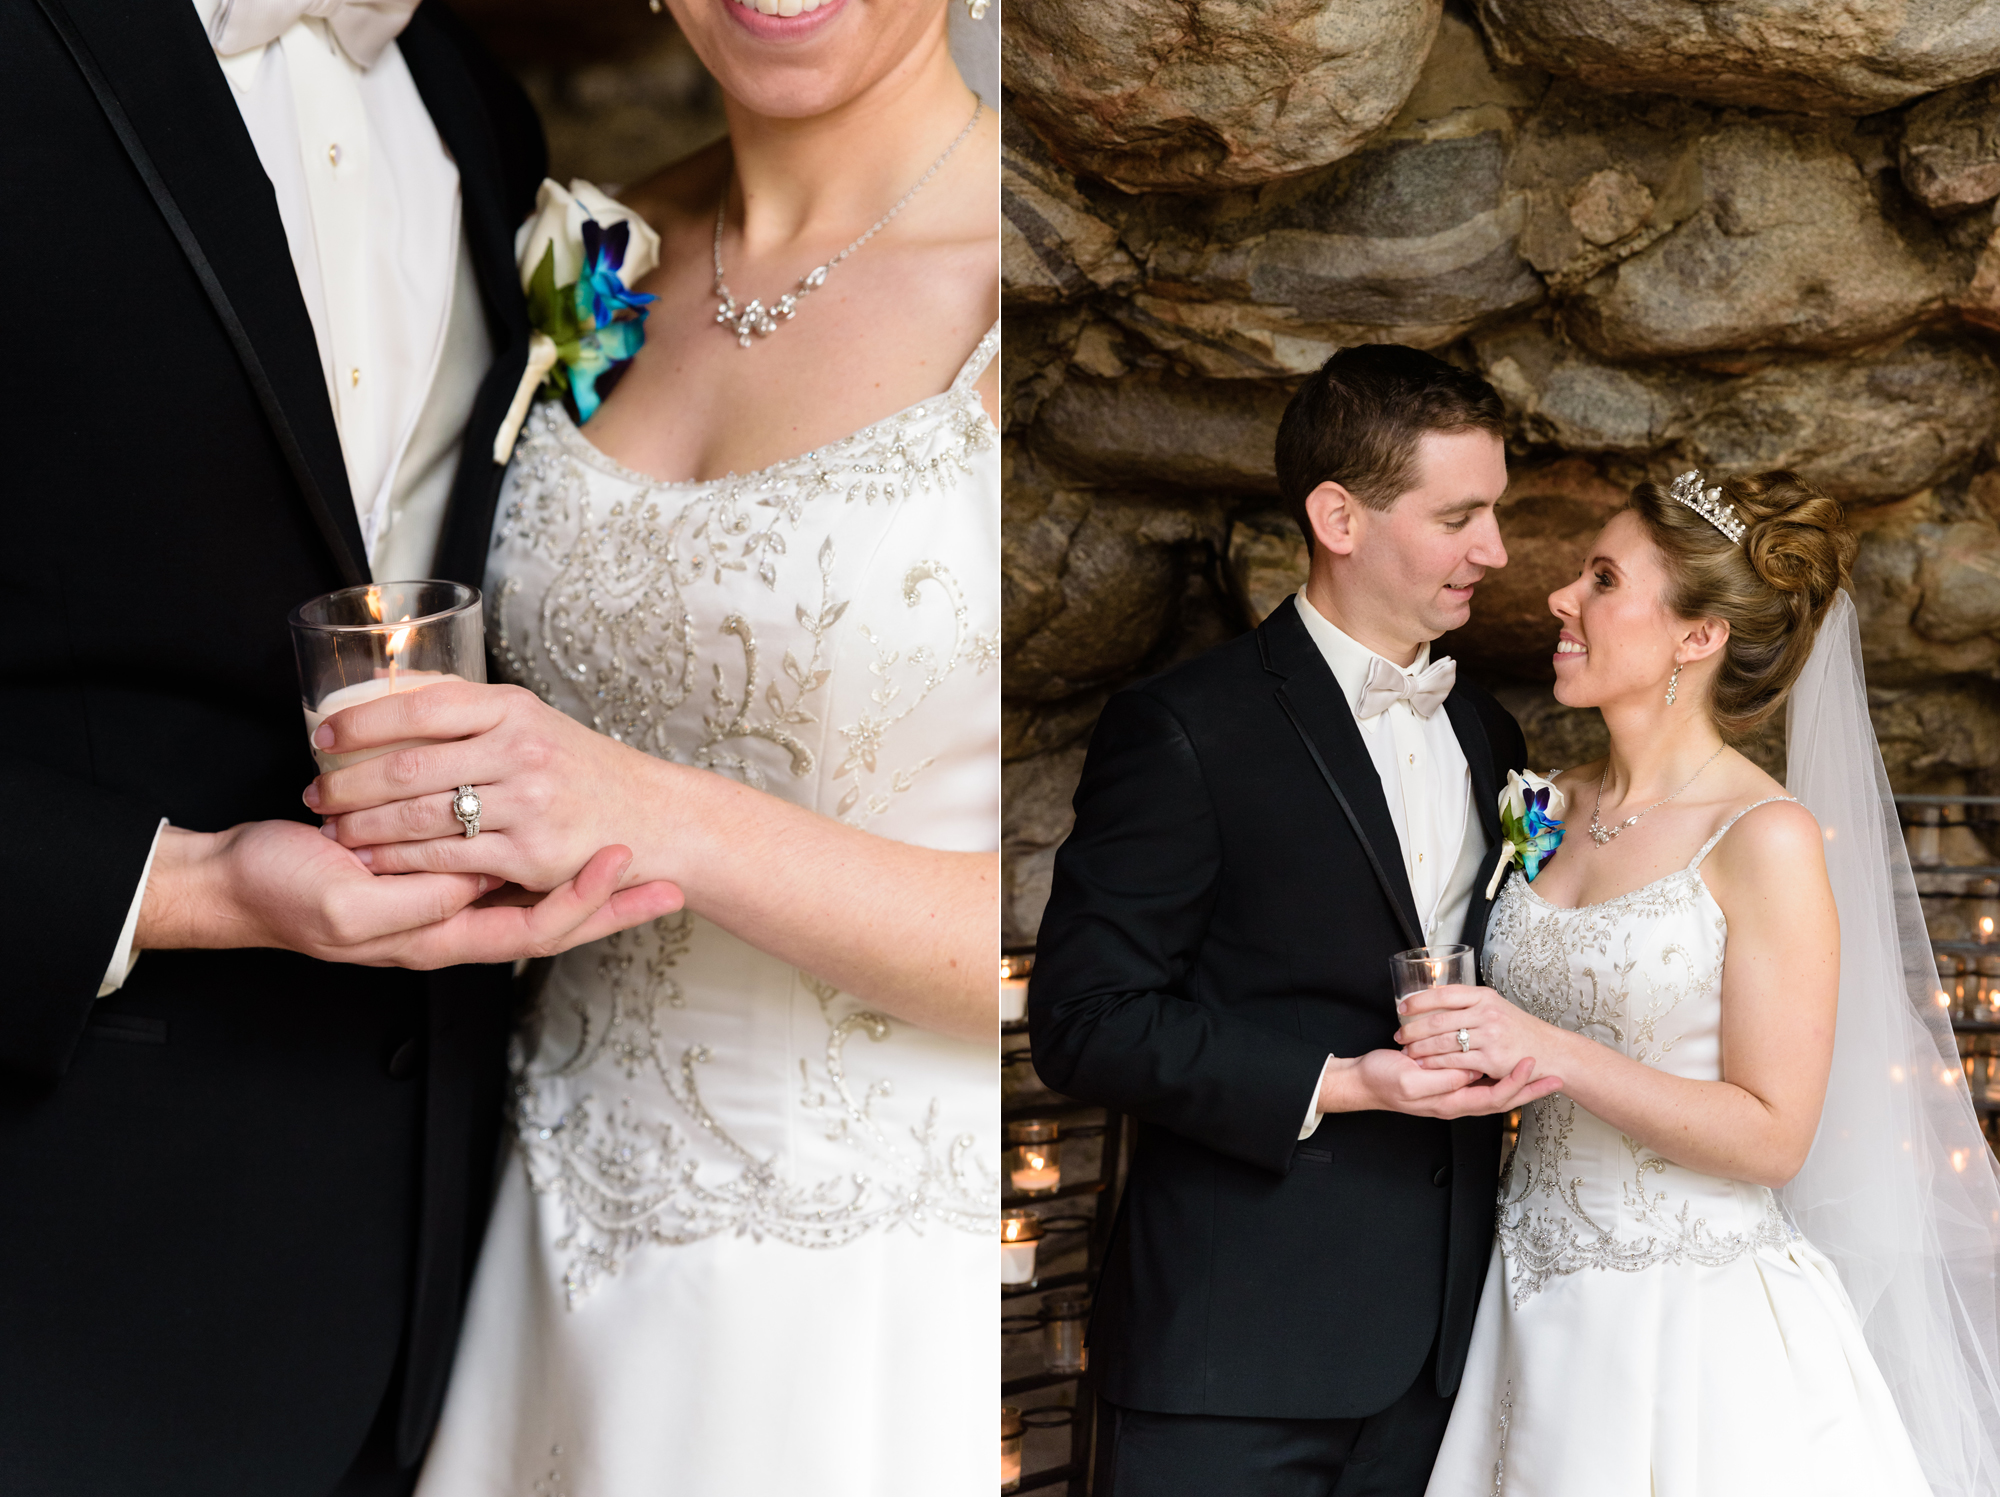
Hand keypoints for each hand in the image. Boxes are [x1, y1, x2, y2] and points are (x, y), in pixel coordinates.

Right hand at [138, 821, 683, 967]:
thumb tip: (477, 886)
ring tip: (633, 857)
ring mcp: (443, 893)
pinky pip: (497, 863)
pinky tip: (561, 834)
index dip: (586, 905)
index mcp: (440, 936)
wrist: (234, 880)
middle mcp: (452, 919)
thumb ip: (416, 903)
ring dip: (582, 880)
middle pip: (551, 919)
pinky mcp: (429, 862)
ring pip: (531, 891)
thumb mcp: (350, 908)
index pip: (537, 931)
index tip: (627, 868)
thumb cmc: (283, 895)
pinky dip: (535, 853)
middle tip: (669, 881)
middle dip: (611, 905)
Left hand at [303, 681, 667, 889]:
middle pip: (408, 765)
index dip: (362, 721)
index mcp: (514, 709)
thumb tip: (393, 688)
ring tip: (333, 827)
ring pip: (418, 816)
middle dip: (349, 782)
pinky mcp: (529, 855)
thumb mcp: (534, 722)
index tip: (323, 734)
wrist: (655, 817)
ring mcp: (527, 803)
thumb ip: (471, 712)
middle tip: (315, 791)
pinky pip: (445, 858)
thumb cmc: (585, 771)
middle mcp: (521, 750)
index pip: (420, 705)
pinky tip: (373, 861)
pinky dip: (399, 861)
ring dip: (364, 826)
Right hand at [1321, 1048, 1562, 1118]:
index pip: (1494, 1097)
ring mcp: (1452, 1092)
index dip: (1515, 1083)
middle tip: (1556, 1078)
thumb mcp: (1410, 1082)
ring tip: (1540, 1072)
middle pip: (1503, 1099)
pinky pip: (1480, 1081)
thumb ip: (1442, 1080)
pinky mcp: (1447, 1080)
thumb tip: (1471, 1074)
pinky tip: (1506, 1065)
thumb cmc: (1382, 1080)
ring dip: (1519, 1083)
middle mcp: (1456, 1100)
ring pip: (1494, 1090)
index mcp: (1450, 1102)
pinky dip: (1498, 1075)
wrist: (1362, 1080)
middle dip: (1530, 1090)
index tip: (1531, 1064)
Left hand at [1396, 983, 1549, 1081]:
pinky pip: (1455, 1061)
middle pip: (1438, 1020)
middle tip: (1399, 1034)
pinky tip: (1424, 1064)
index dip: (1419, 1000)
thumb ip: (1469, 1004)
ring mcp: (1490, 1036)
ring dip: (1420, 1048)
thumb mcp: (1495, 1007)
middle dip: (1413, 1029)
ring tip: (1407, 1050)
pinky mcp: (1491, 1059)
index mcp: (1484, 997)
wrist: (1549, 1051)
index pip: (1444, 994)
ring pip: (1443, 1041)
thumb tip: (1434, 1000)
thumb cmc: (1518, 1030)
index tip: (1402, 1006)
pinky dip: (1435, 1063)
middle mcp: (1487, 1013)